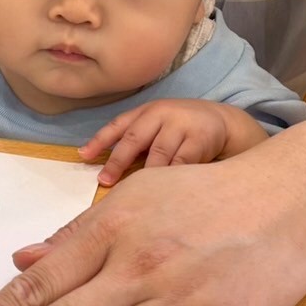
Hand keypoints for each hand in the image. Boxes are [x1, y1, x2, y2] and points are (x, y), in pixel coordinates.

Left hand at [80, 100, 269, 184]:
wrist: (222, 121)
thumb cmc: (180, 129)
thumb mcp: (157, 126)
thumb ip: (135, 141)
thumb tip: (104, 168)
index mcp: (147, 112)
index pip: (119, 125)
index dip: (100, 140)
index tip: (83, 156)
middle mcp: (162, 114)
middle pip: (134, 139)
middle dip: (117, 161)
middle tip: (105, 181)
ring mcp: (181, 126)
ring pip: (158, 154)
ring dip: (144, 175)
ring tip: (133, 194)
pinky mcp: (200, 140)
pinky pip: (182, 165)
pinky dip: (171, 180)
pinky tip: (162, 194)